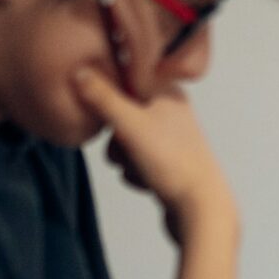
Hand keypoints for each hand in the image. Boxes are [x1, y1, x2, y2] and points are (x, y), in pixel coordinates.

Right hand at [73, 68, 234, 240]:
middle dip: (115, 139)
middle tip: (126, 149)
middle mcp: (171, 111)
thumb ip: (102, 97)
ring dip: (123, 158)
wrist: (200, 207)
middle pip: (119, 116)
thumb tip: (79, 71)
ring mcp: (170, 137)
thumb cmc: (171, 163)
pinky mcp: (168, 161)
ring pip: (124, 141)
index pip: (122, 82)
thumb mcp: (129, 124)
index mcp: (167, 92)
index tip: (110, 119)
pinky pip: (135, 161)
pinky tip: (148, 181)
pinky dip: (135, 173)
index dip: (107, 101)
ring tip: (139, 168)